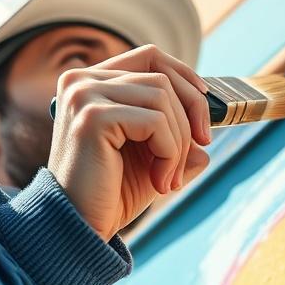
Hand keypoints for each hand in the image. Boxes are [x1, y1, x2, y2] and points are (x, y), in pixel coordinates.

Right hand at [46, 43, 211, 239]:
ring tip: (167, 178)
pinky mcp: (92, 116)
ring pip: (163, 98)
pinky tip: (159, 182)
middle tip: (192, 157)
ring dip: (179, 143)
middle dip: (189, 119)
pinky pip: (156, 121)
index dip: (185, 76)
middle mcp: (81, 81)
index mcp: (90, 82)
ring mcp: (83, 95)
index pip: (150, 55)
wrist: (79, 228)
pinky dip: (169, 153)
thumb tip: (206, 142)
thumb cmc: (110, 194)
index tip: (204, 112)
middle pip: (162, 76)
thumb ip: (178, 142)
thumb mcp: (151, 161)